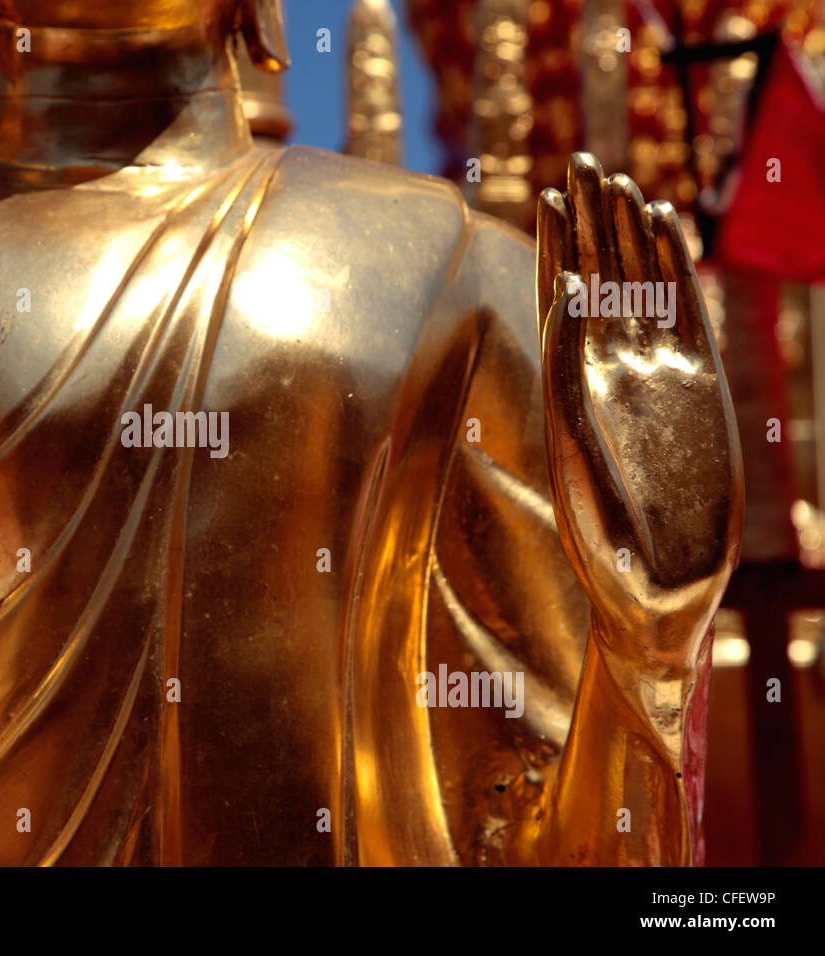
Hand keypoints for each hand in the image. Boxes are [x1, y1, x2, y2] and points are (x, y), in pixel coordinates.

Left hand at [537, 153, 742, 672]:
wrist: (656, 593)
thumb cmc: (614, 564)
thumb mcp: (588, 504)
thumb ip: (575, 428)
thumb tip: (559, 329)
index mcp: (572, 401)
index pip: (561, 313)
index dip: (558, 257)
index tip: (551, 201)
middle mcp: (609, 380)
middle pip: (596, 286)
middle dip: (589, 226)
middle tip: (582, 163)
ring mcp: (653, 379)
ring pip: (638, 291)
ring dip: (627, 237)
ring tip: (621, 182)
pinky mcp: (695, 388)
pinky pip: (683, 315)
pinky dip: (676, 271)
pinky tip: (668, 230)